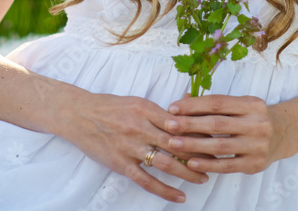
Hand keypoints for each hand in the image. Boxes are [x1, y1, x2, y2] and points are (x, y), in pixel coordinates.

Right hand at [67, 91, 209, 202]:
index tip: (215, 135)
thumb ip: (159, 110)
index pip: (178, 121)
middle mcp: (140, 127)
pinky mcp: (122, 164)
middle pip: (177, 142)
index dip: (198, 129)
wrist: (79, 115)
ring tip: (203, 178)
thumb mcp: (136, 102)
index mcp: (146, 108)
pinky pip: (146, 181)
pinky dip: (165, 190)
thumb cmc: (109, 107)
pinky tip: (179, 196)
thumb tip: (184, 110)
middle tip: (217, 158)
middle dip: (199, 151)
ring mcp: (131, 147)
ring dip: (187, 172)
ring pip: (165, 162)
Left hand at [163, 93, 291, 173]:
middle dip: (189, 125)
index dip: (193, 105)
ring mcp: (257, 146)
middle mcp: (257, 124)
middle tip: (168, 125)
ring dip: (194, 145)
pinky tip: (192, 162)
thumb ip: (217, 105)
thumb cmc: (254, 116)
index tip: (173, 108)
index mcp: (251, 104)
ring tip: (174, 144)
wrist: (283, 134)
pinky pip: (227, 166)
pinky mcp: (255, 165)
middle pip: (217, 124)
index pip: (217, 103)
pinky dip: (208, 164)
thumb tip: (183, 101)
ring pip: (220, 146)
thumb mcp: (241, 104)